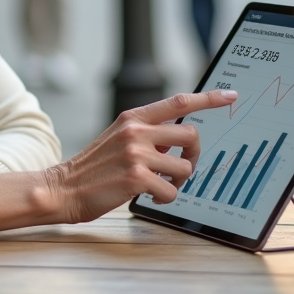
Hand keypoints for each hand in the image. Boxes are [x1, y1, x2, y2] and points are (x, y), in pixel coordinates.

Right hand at [44, 89, 235, 223]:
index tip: (230, 95)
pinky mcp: (136, 178)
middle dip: (194, 156)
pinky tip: (149, 196)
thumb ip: (147, 134)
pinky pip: (171, 191)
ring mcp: (136, 154)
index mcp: (133, 118)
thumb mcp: (118, 138)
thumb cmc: (94, 167)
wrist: (63, 188)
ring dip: (177, 182)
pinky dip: (165, 198)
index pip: (179, 102)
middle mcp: (136, 131)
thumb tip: (177, 142)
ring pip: (184, 168)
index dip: (208, 98)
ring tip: (158, 186)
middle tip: (183, 168)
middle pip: (191, 137)